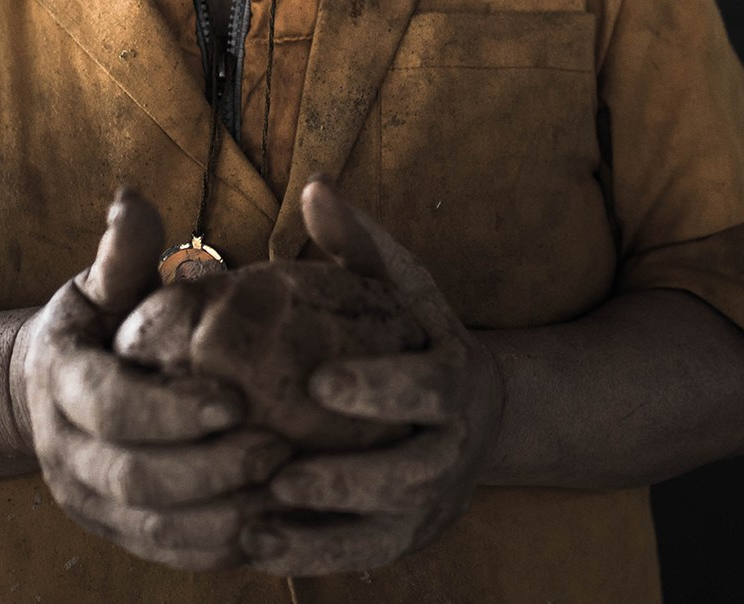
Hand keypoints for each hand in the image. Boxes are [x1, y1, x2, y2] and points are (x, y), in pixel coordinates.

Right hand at [10, 189, 291, 569]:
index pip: (109, 407)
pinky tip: (271, 523)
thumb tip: (132, 199)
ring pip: (151, 528)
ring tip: (286, 487)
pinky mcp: (114, 532)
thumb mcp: (103, 283)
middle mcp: (65, 450)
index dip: (170, 409)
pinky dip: (218, 547)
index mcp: (61, 381)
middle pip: (132, 478)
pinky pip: (167, 553)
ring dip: (222, 515)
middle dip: (208, 469)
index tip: (235, 397)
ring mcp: (87, 500)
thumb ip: (123, 251)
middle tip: (279, 448)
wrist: (49, 390)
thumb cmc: (98, 323)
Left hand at [242, 179, 504, 574]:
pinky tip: (259, 545)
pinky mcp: (407, 536)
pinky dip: (314, 555)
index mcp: (454, 380)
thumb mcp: (405, 286)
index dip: (379, 387)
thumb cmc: (422, 338)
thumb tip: (315, 187)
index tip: (319, 381)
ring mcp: (432, 499)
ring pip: (385, 524)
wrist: (484, 415)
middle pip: (410, 473)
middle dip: (348, 477)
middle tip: (281, 470)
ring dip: (323, 528)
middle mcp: (451, 446)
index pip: (428, 388)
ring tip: (260, 516)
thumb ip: (361, 243)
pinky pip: (363, 553)